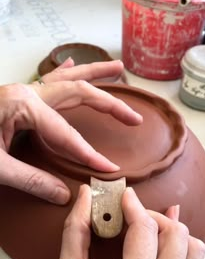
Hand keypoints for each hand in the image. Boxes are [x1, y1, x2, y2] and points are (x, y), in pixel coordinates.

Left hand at [0, 59, 141, 203]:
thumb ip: (31, 180)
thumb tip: (63, 194)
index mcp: (23, 105)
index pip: (67, 134)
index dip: (89, 154)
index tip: (109, 168)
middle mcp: (26, 93)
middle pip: (78, 93)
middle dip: (110, 104)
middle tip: (134, 116)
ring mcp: (22, 92)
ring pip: (66, 79)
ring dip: (94, 74)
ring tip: (118, 68)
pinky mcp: (17, 97)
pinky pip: (47, 81)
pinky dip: (64, 73)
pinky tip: (73, 64)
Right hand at [32, 186, 204, 258]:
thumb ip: (76, 228)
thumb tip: (86, 194)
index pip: (145, 231)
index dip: (133, 205)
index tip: (122, 196)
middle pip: (176, 235)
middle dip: (153, 215)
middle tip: (130, 215)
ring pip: (193, 248)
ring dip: (171, 230)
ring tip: (147, 228)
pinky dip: (180, 246)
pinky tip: (161, 240)